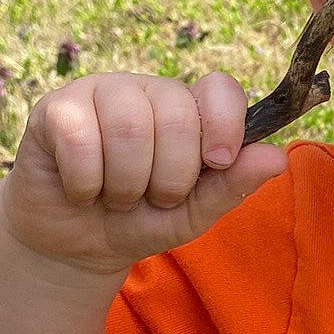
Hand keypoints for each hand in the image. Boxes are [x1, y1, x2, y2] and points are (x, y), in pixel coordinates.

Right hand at [2, 71, 288, 277]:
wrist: (77, 245)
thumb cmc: (141, 221)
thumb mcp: (195, 214)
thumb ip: (233, 185)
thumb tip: (277, 157)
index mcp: (189, 109)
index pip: (219, 88)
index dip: (223, 124)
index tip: (216, 162)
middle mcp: (147, 91)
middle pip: (176, 115)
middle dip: (169, 177)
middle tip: (152, 198)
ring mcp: (100, 93)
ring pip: (129, 126)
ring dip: (126, 184)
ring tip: (117, 197)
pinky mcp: (56, 109)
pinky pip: (80, 139)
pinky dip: (86, 182)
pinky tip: (82, 190)